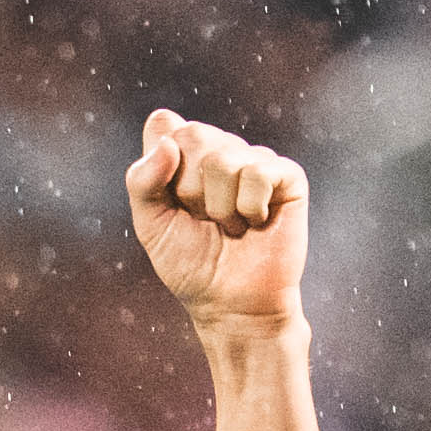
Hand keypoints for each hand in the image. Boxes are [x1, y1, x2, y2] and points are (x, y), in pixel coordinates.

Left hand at [124, 108, 311, 337]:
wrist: (232, 305)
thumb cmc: (191, 265)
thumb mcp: (150, 224)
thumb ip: (142, 180)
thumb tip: (168, 142)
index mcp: (186, 153)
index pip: (165, 126)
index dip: (162, 168)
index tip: (172, 203)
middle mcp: (222, 149)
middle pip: (194, 135)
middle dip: (190, 190)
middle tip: (203, 219)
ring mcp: (256, 160)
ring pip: (224, 158)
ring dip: (220, 207)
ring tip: (231, 227)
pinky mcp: (288, 177)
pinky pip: (259, 171)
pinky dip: (249, 207)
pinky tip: (255, 223)